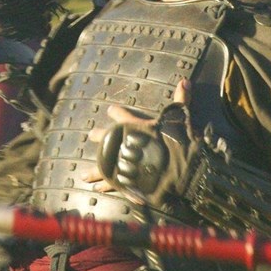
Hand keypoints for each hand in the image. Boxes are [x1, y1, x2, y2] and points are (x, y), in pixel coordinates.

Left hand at [90, 80, 192, 206]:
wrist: (178, 171)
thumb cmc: (178, 143)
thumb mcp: (180, 119)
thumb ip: (181, 101)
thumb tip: (186, 81)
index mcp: (135, 127)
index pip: (122, 116)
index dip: (117, 112)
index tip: (111, 110)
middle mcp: (125, 144)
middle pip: (108, 139)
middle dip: (101, 137)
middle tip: (92, 135)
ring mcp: (123, 163)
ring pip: (105, 164)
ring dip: (96, 170)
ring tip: (85, 175)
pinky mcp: (127, 180)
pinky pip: (113, 183)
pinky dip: (106, 186)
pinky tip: (98, 189)